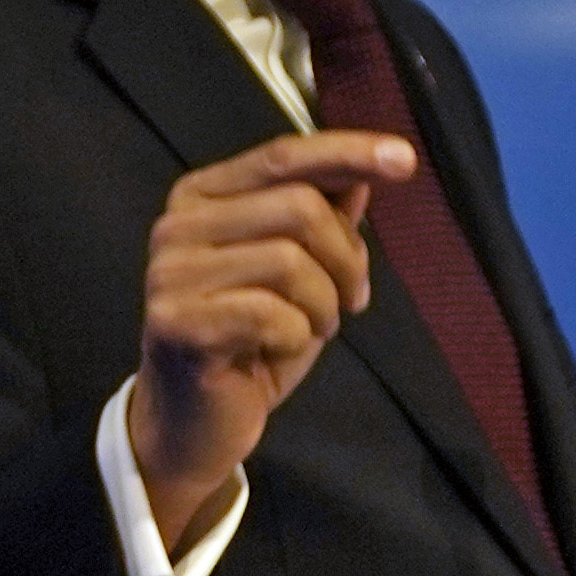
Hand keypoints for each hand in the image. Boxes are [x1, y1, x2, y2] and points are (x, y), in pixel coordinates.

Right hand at [134, 132, 415, 535]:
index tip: (404, 158)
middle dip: (346, 259)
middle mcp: (178, 223)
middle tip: (350, 301)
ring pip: (290, 262)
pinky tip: (274, 352)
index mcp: (203, 197)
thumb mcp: (301, 277)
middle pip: (299, 208)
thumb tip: (360, 174)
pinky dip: (294, 337)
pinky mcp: (176, 322)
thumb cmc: (251, 343)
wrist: (193, 423)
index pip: (282, 156)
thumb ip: (323, 223)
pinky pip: (271, 315)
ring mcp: (170, 272)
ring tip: (309, 330)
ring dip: (323, 307)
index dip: (346, 152)